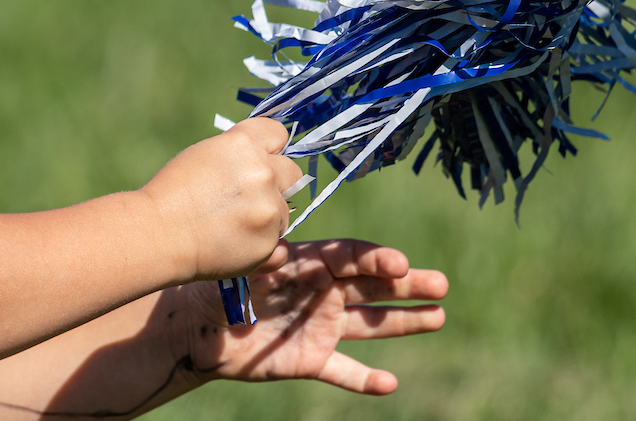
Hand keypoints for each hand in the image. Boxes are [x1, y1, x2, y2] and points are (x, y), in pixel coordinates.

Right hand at [142, 117, 301, 282]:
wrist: (158, 235)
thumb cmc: (173, 192)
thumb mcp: (205, 154)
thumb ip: (241, 152)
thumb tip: (267, 157)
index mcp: (245, 144)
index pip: (279, 134)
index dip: (270, 148)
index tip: (260, 160)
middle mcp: (263, 172)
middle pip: (292, 172)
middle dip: (277, 182)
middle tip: (249, 196)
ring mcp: (269, 208)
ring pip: (285, 209)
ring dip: (268, 215)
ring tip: (234, 224)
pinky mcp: (269, 242)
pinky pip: (281, 243)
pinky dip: (265, 245)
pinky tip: (240, 243)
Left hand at [179, 239, 447, 394]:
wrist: (195, 326)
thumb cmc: (219, 285)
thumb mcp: (245, 267)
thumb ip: (268, 260)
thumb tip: (287, 252)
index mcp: (311, 262)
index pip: (353, 256)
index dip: (377, 259)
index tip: (401, 263)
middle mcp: (323, 291)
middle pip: (373, 286)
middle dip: (406, 285)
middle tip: (440, 285)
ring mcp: (321, 325)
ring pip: (370, 323)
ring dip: (403, 321)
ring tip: (438, 317)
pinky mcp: (311, 359)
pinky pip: (343, 370)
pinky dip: (365, 379)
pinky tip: (389, 384)